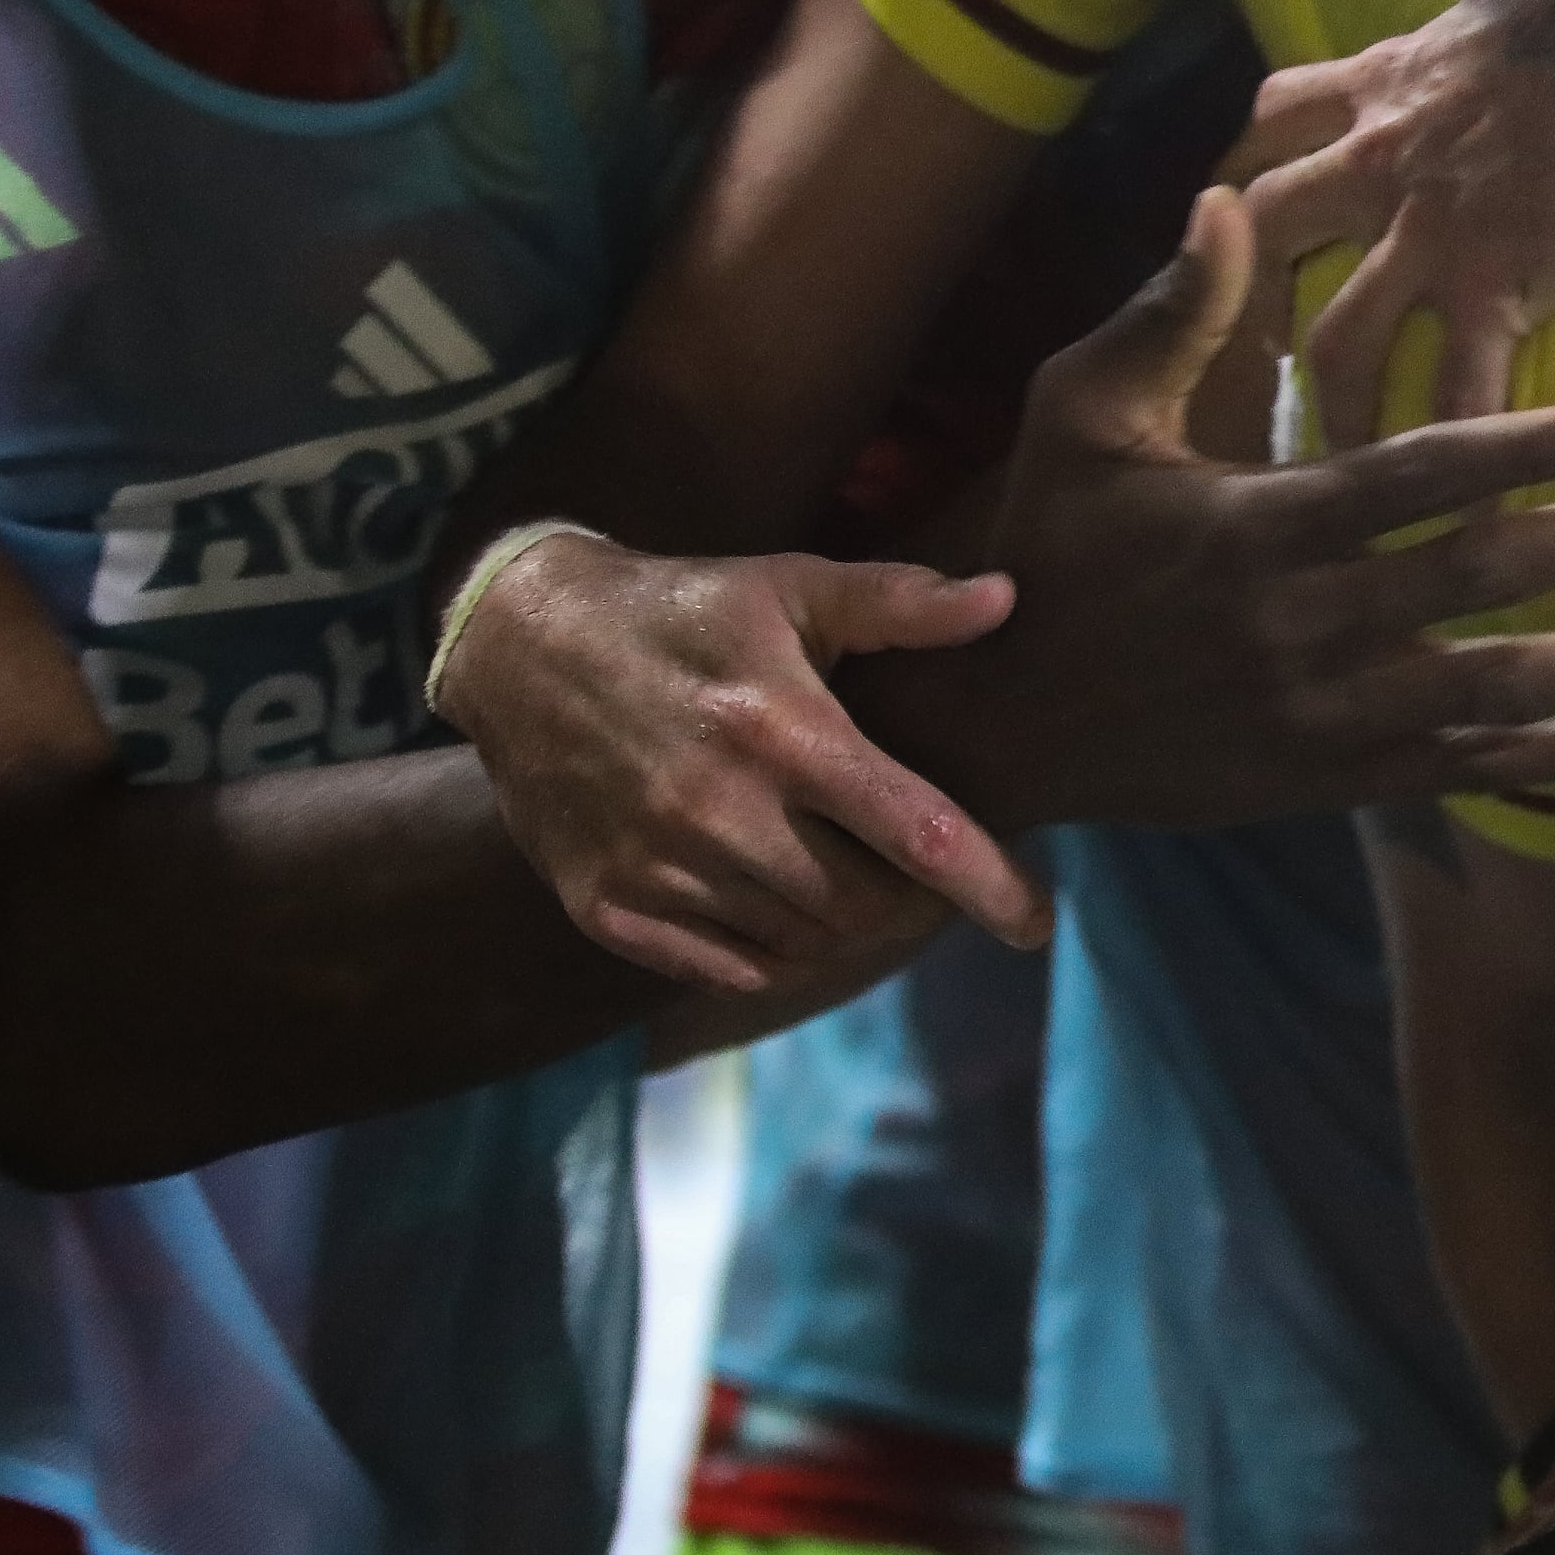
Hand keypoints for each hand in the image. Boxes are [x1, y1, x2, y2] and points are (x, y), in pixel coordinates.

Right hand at [439, 535, 1029, 989]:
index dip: (990, 886)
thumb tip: (1006, 597)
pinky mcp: (605, 904)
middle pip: (863, 907)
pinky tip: (779, 903)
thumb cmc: (683, 609)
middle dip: (911, 903)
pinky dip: (769, 951)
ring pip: (799, 943)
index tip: (1036, 922)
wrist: (518, 643)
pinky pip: (724, 966)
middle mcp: (721, 813)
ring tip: (851, 876)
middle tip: (920, 875)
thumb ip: (900, 602)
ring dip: (843, 924)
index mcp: (784, 734)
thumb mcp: (792, 587)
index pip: (917, 833)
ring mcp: (657, 867)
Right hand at [917, 184, 1554, 831]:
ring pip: (1497, 691)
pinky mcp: (1330, 778)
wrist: (998, 728)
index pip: (1411, 479)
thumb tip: (1221, 196)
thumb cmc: (1050, 546)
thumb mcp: (1079, 415)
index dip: (1520, 452)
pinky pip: (1460, 769)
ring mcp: (1323, 715)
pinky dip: (1554, 759)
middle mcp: (1301, 626)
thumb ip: (1169, 313)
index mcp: (1252, 527)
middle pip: (1484, 583)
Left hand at [1239, 0, 1554, 446]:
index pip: (1275, 116)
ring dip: (1330, 406)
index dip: (1248, 165)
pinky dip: (1457, 466)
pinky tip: (1462, 525)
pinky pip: (1461, 394)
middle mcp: (1381, 159)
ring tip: (1335, 470)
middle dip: (1243, 297)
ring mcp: (1430, 230)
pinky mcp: (1495, 285)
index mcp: (1387, 79)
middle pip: (1265, 232)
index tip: (1239, 211)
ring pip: (1339, 336)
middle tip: (1250, 357)